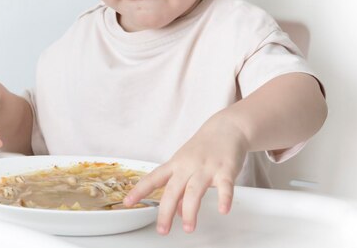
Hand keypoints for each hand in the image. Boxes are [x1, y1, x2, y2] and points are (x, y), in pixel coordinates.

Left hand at [124, 110, 248, 234]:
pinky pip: (225, 186)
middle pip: (172, 190)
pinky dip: (224, 198)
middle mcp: (188, 166)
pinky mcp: (226, 169)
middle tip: (162, 229)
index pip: (154, 178)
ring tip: (189, 227)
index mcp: (176, 164)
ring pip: (195, 190)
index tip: (128, 202)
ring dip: (191, 210)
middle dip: (166, 212)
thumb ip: (181, 189)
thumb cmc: (205, 147)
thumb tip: (179, 212)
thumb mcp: (187, 164)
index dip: (139, 191)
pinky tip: (223, 210)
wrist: (227, 126)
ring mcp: (207, 168)